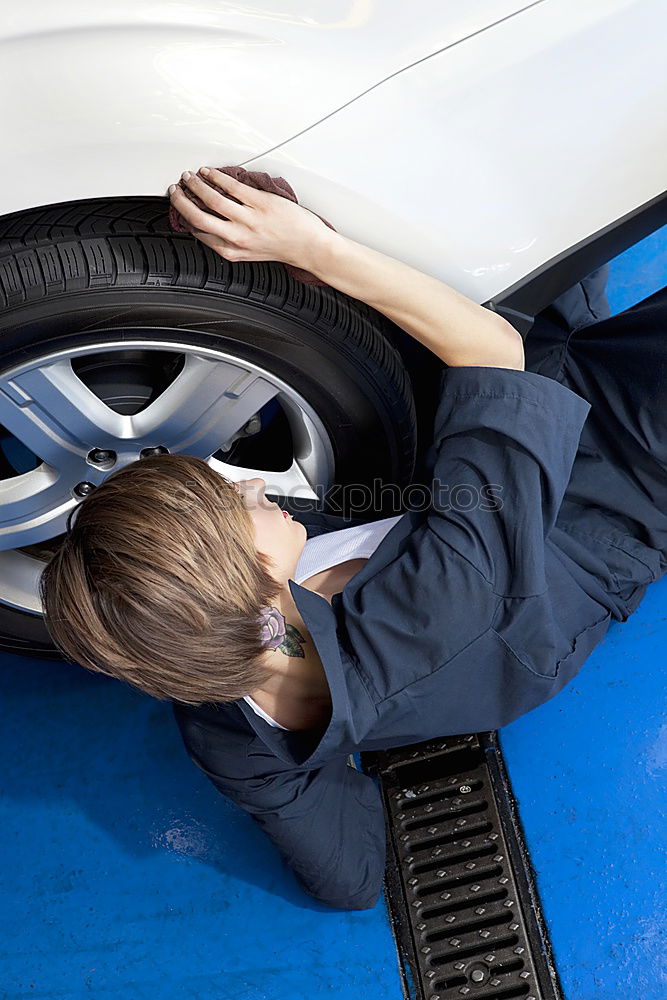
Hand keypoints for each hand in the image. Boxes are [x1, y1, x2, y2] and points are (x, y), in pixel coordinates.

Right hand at [168, 167, 334, 270]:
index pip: (199, 233)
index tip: (180, 205)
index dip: (185, 217)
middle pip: (198, 216)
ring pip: (212, 199)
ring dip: (196, 185)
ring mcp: (249, 219)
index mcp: (232, 252)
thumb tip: (213, 226)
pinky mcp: (260, 203)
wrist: (310, 247)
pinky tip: (209, 172)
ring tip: (190, 177)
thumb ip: (231, 242)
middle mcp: (238, 237)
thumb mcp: (251, 254)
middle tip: (176, 189)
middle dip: (182, 200)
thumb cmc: (284, 248)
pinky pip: (231, 186)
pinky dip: (216, 177)